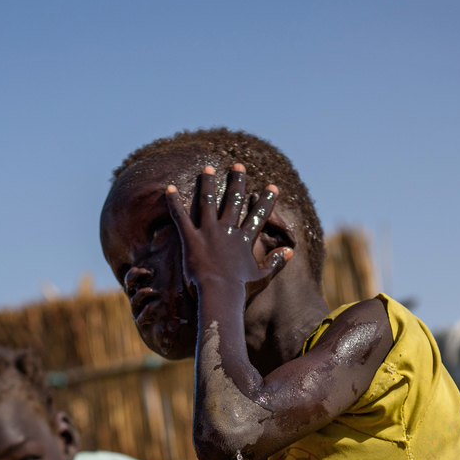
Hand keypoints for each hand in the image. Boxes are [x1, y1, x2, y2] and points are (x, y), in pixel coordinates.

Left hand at [164, 163, 291, 304]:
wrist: (220, 294)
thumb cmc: (241, 289)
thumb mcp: (262, 276)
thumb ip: (275, 262)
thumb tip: (290, 252)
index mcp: (244, 239)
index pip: (257, 215)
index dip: (265, 200)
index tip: (272, 186)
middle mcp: (227, 230)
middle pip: (233, 201)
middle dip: (236, 181)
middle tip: (238, 165)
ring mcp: (209, 232)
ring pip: (209, 202)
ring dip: (208, 183)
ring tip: (208, 168)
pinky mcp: (191, 239)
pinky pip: (181, 217)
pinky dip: (174, 202)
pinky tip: (169, 188)